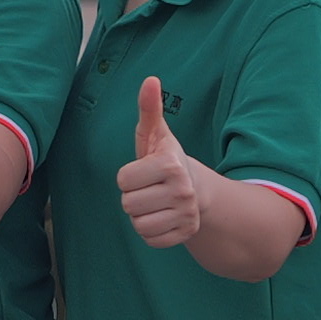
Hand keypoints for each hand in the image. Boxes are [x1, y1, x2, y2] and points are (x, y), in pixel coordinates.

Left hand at [115, 80, 213, 249]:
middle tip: (150, 188)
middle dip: (133, 196)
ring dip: (141, 215)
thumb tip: (150, 79)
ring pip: (138, 225)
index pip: (123, 180)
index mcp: (170, 164)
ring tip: (154, 202)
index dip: (128, 176)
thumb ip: (149, 109)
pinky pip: (150, 240)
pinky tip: (162, 217)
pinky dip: (151, 231)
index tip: (144, 171)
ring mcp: (187, 215)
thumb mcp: (156, 134)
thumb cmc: (166, 158)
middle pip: (128, 204)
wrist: (197, 189)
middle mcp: (183, 191)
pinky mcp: (186, 234)